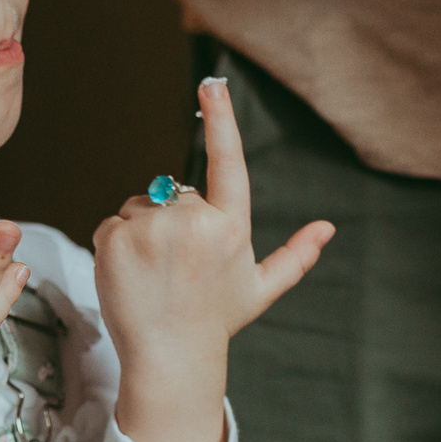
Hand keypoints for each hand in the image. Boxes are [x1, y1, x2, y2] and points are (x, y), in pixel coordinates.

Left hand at [92, 78, 334, 441]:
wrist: (170, 358)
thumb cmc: (214, 321)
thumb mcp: (260, 288)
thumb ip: (295, 256)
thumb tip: (327, 228)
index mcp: (231, 227)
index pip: (228, 162)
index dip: (221, 119)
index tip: (213, 84)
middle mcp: (195, 222)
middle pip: (173, 193)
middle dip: (171, 220)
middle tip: (175, 268)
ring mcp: (154, 229)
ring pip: (141, 207)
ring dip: (142, 232)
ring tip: (154, 275)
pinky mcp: (117, 238)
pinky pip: (113, 223)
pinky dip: (116, 245)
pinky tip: (131, 276)